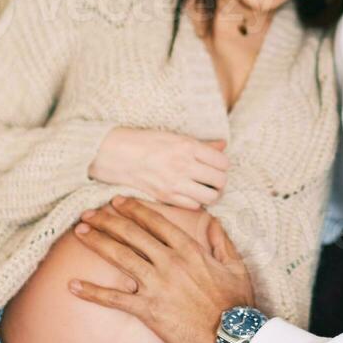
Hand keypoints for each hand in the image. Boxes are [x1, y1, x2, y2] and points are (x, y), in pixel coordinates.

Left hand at [68, 195, 254, 342]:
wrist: (232, 334)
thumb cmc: (236, 301)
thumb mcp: (236, 265)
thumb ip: (222, 240)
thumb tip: (214, 221)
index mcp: (189, 249)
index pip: (155, 221)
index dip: (134, 209)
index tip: (117, 201)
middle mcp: (169, 262)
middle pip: (132, 234)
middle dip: (107, 220)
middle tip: (88, 213)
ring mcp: (157, 285)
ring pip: (120, 257)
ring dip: (97, 242)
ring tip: (79, 233)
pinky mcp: (148, 310)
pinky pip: (115, 299)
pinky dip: (92, 292)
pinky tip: (73, 285)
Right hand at [87, 128, 228, 209]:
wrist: (118, 155)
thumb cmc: (147, 142)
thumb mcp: (175, 137)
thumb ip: (202, 145)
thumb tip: (223, 146)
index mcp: (188, 146)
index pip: (222, 162)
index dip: (223, 166)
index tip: (217, 166)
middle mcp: (184, 165)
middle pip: (220, 180)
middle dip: (220, 181)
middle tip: (213, 179)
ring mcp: (175, 183)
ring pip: (211, 197)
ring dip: (211, 194)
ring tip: (204, 189)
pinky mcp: (166, 197)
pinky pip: (194, 206)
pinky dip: (196, 202)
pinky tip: (189, 194)